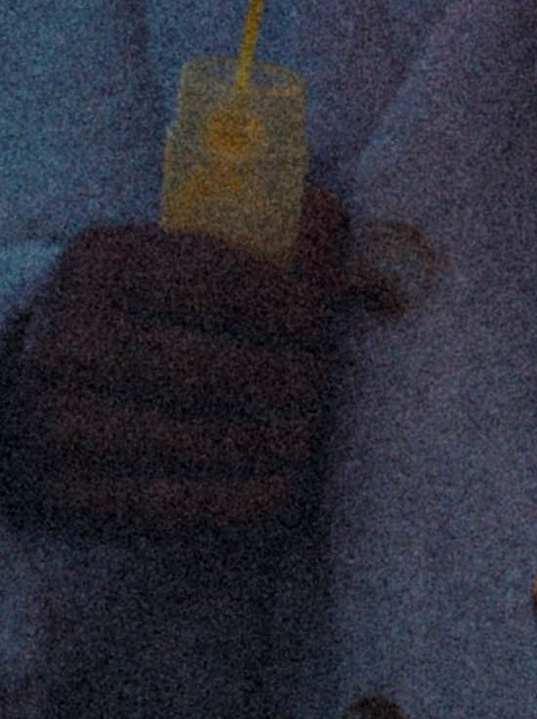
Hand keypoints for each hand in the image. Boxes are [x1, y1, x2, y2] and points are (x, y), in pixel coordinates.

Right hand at [4, 196, 344, 536]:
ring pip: (219, 442)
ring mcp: (67, 424)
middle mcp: (71, 343)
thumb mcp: (176, 263)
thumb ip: (262, 239)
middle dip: (297, 380)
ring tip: (308, 432)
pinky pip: (196, 506)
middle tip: (320, 385)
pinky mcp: (80, 496)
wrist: (28, 391)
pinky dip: (258, 498)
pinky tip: (285, 483)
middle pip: (226, 370)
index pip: (221, 283)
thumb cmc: (139, 319)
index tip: (319, 323)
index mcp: (98, 266)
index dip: (292, 306)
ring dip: (287, 442)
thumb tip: (325, 212)